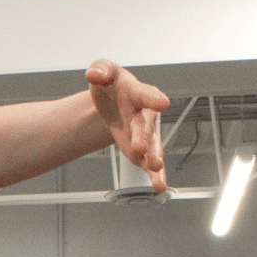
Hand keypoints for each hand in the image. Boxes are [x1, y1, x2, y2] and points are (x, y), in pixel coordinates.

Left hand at [86, 60, 169, 191]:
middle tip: (141, 148)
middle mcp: (145, 114)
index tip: (162, 103)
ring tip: (157, 172)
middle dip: (144, 137)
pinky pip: (148, 163)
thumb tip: (94, 74)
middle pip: (146, 126)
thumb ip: (100, 70)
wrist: (113, 102)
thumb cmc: (112, 85)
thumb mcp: (104, 72)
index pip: (145, 94)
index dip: (153, 98)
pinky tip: (159, 186)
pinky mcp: (140, 150)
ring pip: (153, 147)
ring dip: (154, 159)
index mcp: (137, 93)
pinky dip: (154, 174)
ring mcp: (144, 134)